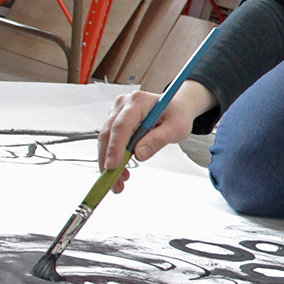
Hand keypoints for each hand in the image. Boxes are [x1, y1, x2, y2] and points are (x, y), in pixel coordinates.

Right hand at [98, 80, 214, 192]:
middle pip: (109, 133)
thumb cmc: (177, 114)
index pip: (122, 125)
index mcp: (139, 101)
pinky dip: (113, 158)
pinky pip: (110, 141)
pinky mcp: (116, 122)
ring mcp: (117, 112)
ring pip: (106, 140)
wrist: (176, 107)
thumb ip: (159, 139)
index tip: (113, 165)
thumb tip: (140, 153)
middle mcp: (124, 104)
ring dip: (109, 162)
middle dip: (108, 160)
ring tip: (119, 181)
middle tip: (114, 181)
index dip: (115, 147)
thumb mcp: (176, 127)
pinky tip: (121, 170)